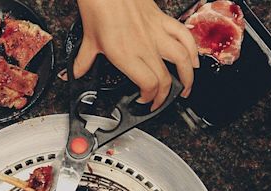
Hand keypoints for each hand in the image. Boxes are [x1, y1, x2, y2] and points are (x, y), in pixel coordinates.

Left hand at [75, 0, 198, 108]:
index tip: (144, 101)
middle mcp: (144, 46)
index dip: (150, 98)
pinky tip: (193, 60)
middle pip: (165, 79)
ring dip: (187, 77)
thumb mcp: (88, 39)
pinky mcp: (161, 20)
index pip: (148, 85)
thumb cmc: (98, 7)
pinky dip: (192, 50)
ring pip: (181, 59)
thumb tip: (76, 72)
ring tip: (186, 88)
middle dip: (165, 96)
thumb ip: (83, 60)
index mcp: (125, 54)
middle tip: (161, 101)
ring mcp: (155, 32)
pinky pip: (184, 36)